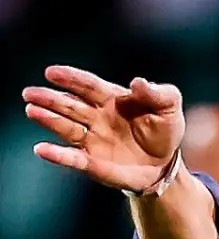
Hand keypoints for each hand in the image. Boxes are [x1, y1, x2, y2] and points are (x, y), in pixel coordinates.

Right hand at [22, 66, 184, 192]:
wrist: (166, 165)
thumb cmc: (164, 131)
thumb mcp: (169, 107)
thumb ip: (159, 93)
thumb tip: (139, 83)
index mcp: (111, 99)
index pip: (88, 86)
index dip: (71, 79)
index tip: (52, 73)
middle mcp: (96, 117)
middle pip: (70, 106)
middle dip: (50, 99)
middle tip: (30, 93)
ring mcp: (92, 140)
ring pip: (66, 128)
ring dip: (48, 120)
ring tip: (32, 111)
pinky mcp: (93, 163)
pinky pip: (73, 158)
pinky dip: (58, 155)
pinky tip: (42, 150)